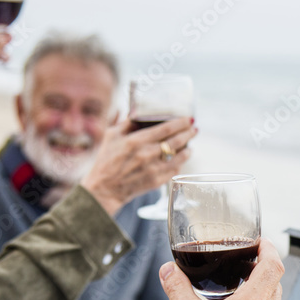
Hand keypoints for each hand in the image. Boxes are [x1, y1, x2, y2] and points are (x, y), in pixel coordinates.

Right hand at [81, 117, 197, 216]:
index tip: (188, 119)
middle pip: (176, 141)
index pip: (166, 129)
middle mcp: (146, 154)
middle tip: (194, 129)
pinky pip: (174, 170)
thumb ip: (127, 122)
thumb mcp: (111, 136)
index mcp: (136, 141)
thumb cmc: (106, 160)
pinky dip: (180, 163)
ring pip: (179, 157)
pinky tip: (180, 159)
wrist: (104, 189)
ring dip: (187, 149)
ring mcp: (153, 169)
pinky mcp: (156, 181)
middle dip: (188, 133)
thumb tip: (139, 110)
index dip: (180, 123)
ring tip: (189, 145)